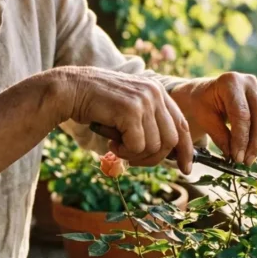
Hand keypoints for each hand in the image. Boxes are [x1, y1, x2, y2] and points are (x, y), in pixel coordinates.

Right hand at [54, 67, 193, 173]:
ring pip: (154, 146)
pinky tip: (111, 141)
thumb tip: (165, 152)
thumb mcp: (128, 109)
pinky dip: (123, 151)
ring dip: (134, 155)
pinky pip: (138, 146)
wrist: (70, 89)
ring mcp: (144, 100)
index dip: (186, 150)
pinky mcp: (131, 110)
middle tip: (132, 158)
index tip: (186, 168)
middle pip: (171, 140)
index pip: (182, 125)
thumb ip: (147, 123)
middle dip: (154, 158)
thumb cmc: (95, 103)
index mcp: (157, 91)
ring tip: (117, 145)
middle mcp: (155, 93)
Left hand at [169, 72, 256, 165]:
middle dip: (256, 143)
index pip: (242, 114)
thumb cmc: (204, 104)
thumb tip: (234, 156)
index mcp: (231, 82)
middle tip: (246, 161)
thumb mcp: (204, 118)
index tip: (238, 158)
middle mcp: (250, 82)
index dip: (242, 139)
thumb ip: (220, 136)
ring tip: (252, 154)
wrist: (208, 93)